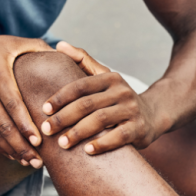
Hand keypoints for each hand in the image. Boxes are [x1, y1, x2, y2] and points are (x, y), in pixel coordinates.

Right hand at [0, 33, 51, 167]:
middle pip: (4, 125)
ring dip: (10, 150)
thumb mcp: (8, 42)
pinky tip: (10, 154)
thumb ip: (35, 47)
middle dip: (21, 146)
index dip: (25, 125)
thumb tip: (60, 52)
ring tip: (28, 161)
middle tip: (38, 161)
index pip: (13, 105)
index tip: (38, 141)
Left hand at [40, 42, 162, 154]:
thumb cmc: (117, 98)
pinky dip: (102, 143)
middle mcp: (121, 91)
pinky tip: (87, 151)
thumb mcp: (103, 77)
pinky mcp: (138, 128)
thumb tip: (58, 44)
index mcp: (109, 78)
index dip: (60, 97)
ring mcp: (131, 109)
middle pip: (87, 104)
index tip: (44, 110)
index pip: (80, 86)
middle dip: (64, 118)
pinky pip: (118, 136)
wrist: (152, 115)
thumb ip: (82, 60)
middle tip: (47, 130)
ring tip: (62, 143)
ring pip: (100, 120)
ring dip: (78, 132)